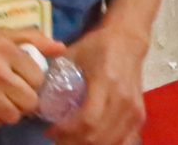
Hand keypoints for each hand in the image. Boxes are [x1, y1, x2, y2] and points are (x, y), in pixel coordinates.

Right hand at [0, 19, 66, 133]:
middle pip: (28, 101)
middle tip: (15, 93)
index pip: (38, 78)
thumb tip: (60, 48)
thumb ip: (30, 37)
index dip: (34, 81)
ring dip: (8, 111)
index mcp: (3, 49)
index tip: (26, 80)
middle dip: (24, 100)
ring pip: (12, 116)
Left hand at [54, 25, 147, 144]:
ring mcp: (135, 111)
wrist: (127, 42)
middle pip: (98, 136)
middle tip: (58, 139)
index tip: (50, 131)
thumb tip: (37, 96)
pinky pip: (126, 142)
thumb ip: (56, 75)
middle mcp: (123, 100)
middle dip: (74, 142)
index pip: (87, 120)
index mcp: (106, 83)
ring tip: (71, 140)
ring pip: (112, 142)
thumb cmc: (97, 47)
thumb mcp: (73, 54)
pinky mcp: (140, 117)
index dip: (67, 132)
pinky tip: (92, 142)